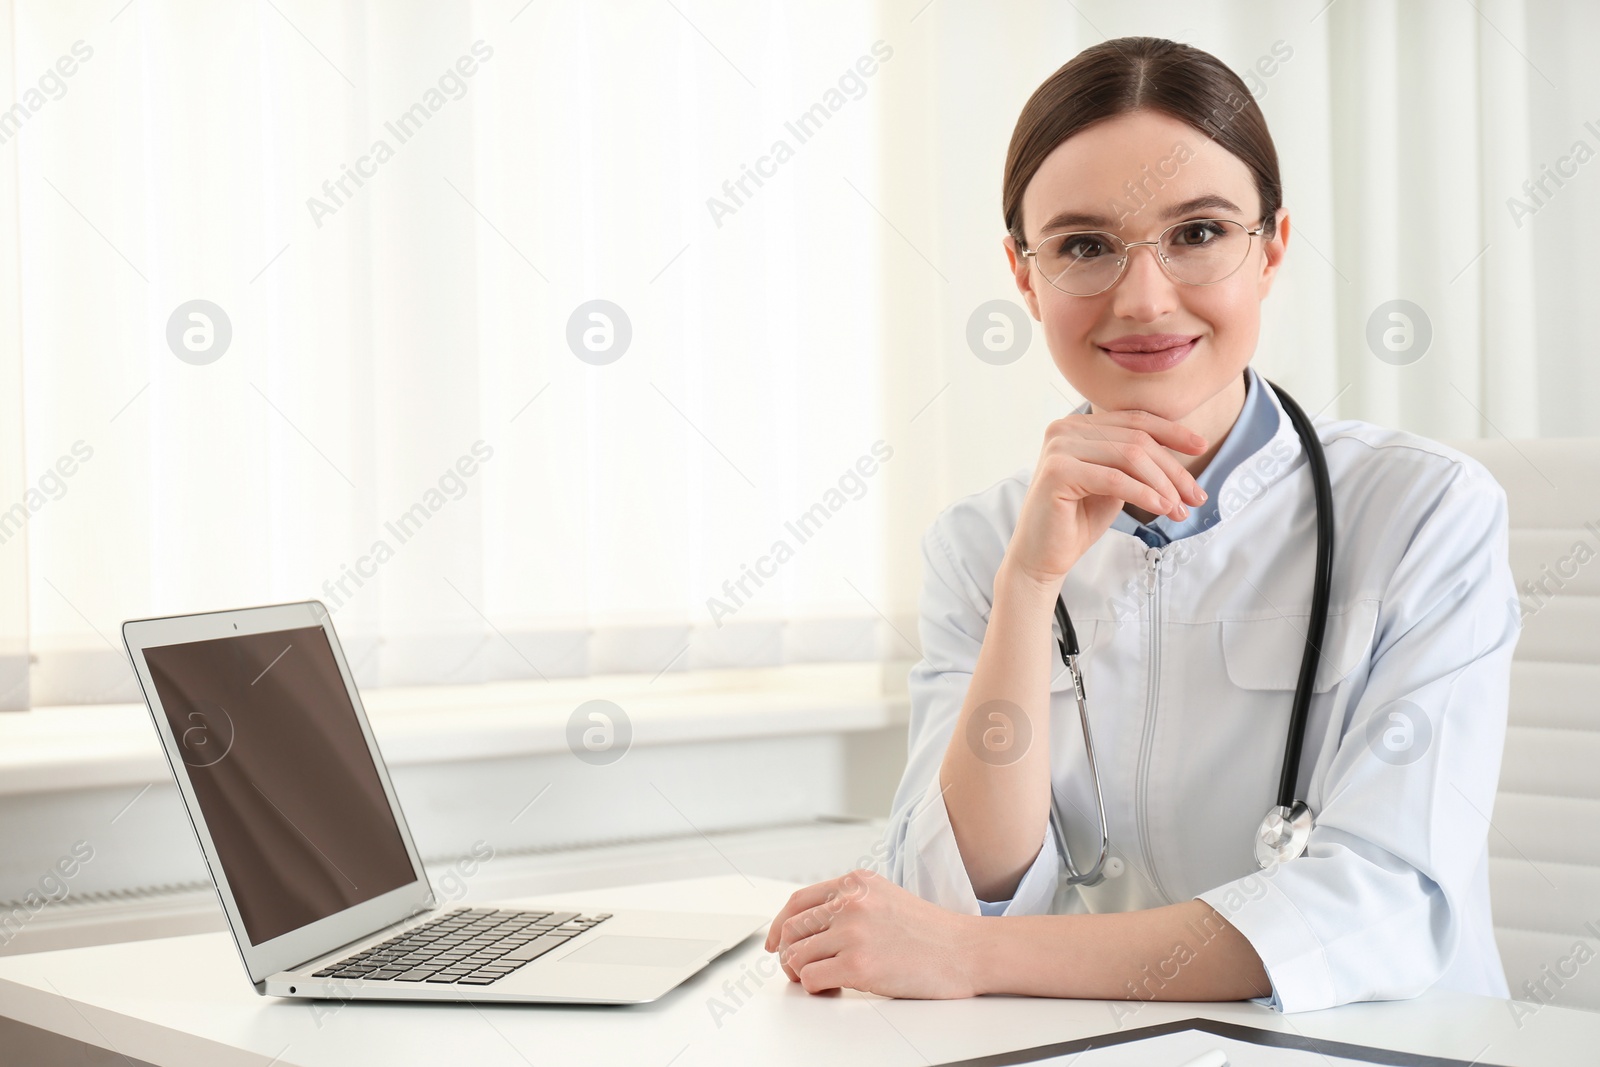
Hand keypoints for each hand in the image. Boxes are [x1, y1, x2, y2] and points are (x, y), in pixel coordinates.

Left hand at [763, 869, 983, 998]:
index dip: (779, 924)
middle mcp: (850, 902)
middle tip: (797, 968)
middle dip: (788, 952)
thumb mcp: (885, 898)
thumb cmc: (931, 932)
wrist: (966, 951)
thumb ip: (850, 904)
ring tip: (820, 980)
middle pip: (792, 928)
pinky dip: (815, 987)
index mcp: (855, 883)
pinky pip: (811, 977)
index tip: (775, 942)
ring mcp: (852, 933)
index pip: (798, 901)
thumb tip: (811, 927)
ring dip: (801, 972)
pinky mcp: (857, 965)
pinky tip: (832, 988)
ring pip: (797, 955)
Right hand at [1007, 409, 1208, 588]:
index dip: (1173, 432)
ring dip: (1163, 484)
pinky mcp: (1057, 471)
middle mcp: (1065, 428)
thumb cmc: (1076, 521)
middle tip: (1195, 496)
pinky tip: (1161, 508)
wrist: (1041, 557)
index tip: (1202, 448)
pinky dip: (1144, 494)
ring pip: (1130, 456)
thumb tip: (1182, 451)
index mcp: (1078, 425)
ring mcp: (1058, 447)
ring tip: (1180, 509)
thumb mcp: (1114, 483)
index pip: (1135, 420)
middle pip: (1137, 439)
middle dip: (1173, 469)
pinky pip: (1114, 479)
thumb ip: (1135, 462)